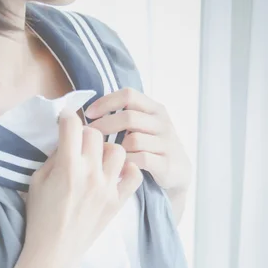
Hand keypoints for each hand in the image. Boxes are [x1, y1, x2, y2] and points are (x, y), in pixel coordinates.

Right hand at [22, 109, 142, 267]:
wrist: (54, 251)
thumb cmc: (40, 217)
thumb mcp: (37, 181)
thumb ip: (54, 158)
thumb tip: (68, 142)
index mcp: (67, 167)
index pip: (72, 125)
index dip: (66, 119)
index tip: (64, 122)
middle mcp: (90, 173)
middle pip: (95, 134)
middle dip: (85, 134)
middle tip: (79, 144)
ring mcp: (108, 187)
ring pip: (118, 150)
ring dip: (106, 150)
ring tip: (97, 159)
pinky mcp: (118, 201)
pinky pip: (134, 176)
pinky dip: (128, 170)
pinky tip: (116, 173)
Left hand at [85, 88, 191, 221]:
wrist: (178, 172)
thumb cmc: (152, 146)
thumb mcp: (144, 126)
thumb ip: (125, 115)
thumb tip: (90, 112)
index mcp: (155, 108)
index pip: (128, 95)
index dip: (106, 102)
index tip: (89, 113)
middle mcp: (162, 122)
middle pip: (128, 117)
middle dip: (105, 125)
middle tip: (91, 135)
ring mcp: (166, 143)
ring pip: (134, 140)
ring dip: (116, 147)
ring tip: (104, 153)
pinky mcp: (166, 163)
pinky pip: (141, 159)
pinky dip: (126, 162)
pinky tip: (117, 166)